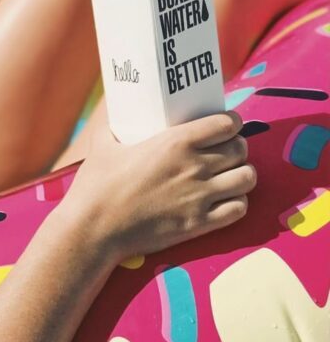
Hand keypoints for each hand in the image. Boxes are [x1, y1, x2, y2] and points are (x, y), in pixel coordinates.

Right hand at [59, 109, 254, 261]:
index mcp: (175, 142)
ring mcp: (201, 197)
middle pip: (241, 149)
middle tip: (225, 150)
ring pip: (247, 178)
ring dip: (241, 174)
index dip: (231, 122)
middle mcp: (195, 166)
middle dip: (237, 147)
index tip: (226, 124)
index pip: (226, 124)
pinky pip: (239, 209)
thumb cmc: (96, 184)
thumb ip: (113, 126)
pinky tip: (224, 200)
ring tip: (229, 174)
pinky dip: (237, 202)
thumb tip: (112, 113)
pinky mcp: (200, 224)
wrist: (95, 228)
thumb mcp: (103, 144)